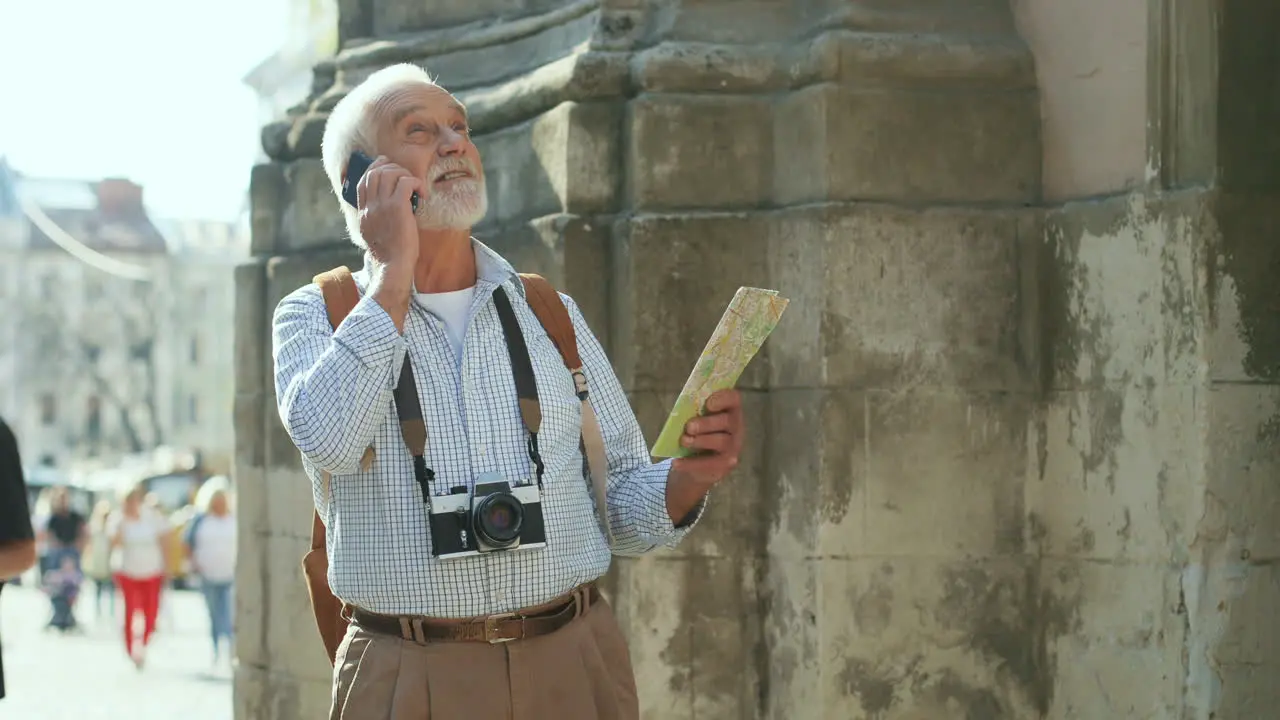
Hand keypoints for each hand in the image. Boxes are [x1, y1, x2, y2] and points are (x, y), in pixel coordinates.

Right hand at [355, 155, 425, 271]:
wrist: (392, 266)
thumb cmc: (390, 254)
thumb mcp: (374, 234)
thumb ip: (376, 217)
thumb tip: (387, 205)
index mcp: (363, 212)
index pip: (363, 181)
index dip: (375, 168)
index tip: (387, 165)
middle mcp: (370, 206)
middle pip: (375, 172)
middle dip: (392, 167)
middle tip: (406, 176)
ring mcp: (382, 205)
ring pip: (390, 173)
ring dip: (405, 174)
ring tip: (415, 186)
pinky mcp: (397, 207)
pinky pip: (406, 182)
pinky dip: (416, 183)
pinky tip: (423, 194)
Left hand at [671, 389, 744, 488]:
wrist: (697, 462)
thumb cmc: (697, 432)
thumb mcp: (694, 418)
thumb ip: (692, 411)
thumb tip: (680, 409)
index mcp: (729, 410)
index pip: (733, 399)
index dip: (723, 399)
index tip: (708, 403)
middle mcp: (735, 427)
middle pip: (727, 421)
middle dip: (707, 423)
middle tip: (689, 427)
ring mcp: (732, 447)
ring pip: (722, 442)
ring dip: (701, 441)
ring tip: (684, 441)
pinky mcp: (725, 465)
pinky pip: (710, 464)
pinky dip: (691, 463)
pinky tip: (677, 462)